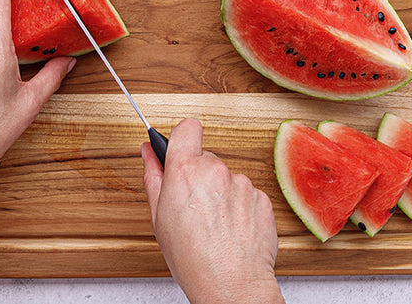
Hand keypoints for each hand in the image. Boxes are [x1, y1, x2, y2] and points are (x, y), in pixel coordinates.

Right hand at [142, 119, 282, 303]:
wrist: (231, 285)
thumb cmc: (192, 259)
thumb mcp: (158, 217)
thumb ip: (153, 176)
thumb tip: (148, 152)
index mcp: (184, 171)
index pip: (187, 127)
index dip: (183, 137)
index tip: (181, 149)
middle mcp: (215, 171)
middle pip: (207, 158)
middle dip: (200, 175)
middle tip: (194, 206)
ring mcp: (242, 184)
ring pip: (228, 178)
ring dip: (222, 194)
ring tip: (216, 224)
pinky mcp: (263, 198)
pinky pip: (247, 194)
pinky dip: (241, 207)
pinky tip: (233, 229)